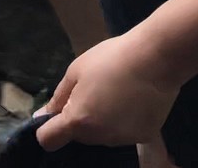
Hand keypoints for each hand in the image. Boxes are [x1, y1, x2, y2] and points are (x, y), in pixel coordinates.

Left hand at [35, 31, 181, 151]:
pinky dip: (126, 122)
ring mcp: (122, 139)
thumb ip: (58, 98)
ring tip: (118, 93)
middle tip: (95, 91)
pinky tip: (134, 101)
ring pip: (102, 135)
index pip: (48, 140)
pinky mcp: (143, 137)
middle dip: (81, 118)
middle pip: (79, 136)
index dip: (48, 128)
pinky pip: (125, 133)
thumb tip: (41, 117)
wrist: (156, 57)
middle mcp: (98, 137)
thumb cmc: (112, 58)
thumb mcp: (77, 70)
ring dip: (103, 121)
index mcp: (78, 120)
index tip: (58, 114)